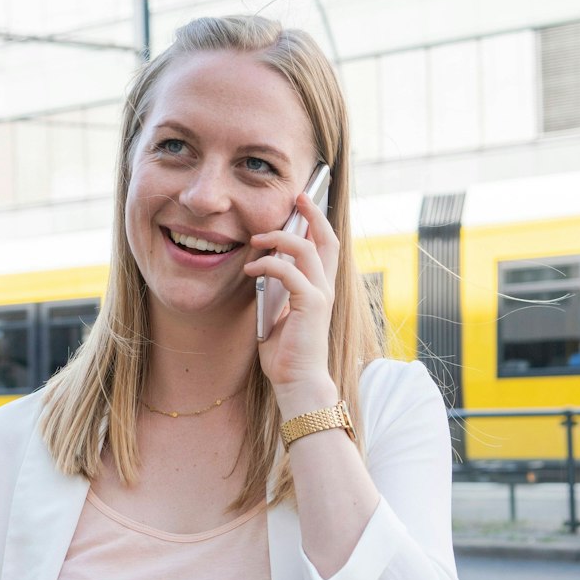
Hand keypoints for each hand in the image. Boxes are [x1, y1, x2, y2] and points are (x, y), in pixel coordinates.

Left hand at [243, 190, 339, 413]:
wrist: (297, 383)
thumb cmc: (286, 355)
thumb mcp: (278, 315)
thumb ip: (275, 292)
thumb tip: (260, 270)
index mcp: (319, 290)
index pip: (326, 247)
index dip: (317, 222)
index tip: (302, 203)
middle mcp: (325, 288)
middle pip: (328, 239)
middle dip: (313, 214)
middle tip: (297, 196)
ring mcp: (321, 295)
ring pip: (307, 249)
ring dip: (280, 237)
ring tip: (256, 238)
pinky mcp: (311, 304)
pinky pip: (289, 272)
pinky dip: (268, 264)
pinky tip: (251, 268)